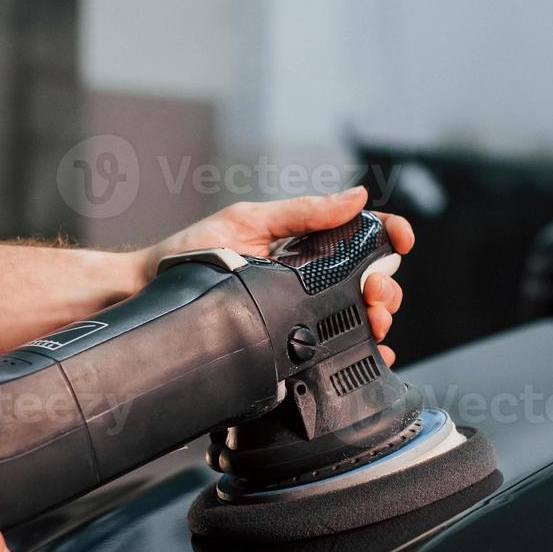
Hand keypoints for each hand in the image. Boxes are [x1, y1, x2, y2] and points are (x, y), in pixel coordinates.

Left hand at [138, 187, 411, 365]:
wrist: (151, 291)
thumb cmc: (193, 253)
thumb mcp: (249, 221)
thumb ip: (302, 212)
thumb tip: (356, 197)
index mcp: (304, 244)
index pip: (359, 236)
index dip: (388, 235)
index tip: (401, 240)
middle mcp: (307, 278)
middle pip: (368, 279)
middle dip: (387, 284)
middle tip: (379, 290)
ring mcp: (300, 311)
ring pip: (358, 315)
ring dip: (379, 317)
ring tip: (375, 319)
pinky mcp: (289, 341)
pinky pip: (335, 349)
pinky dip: (364, 353)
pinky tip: (374, 354)